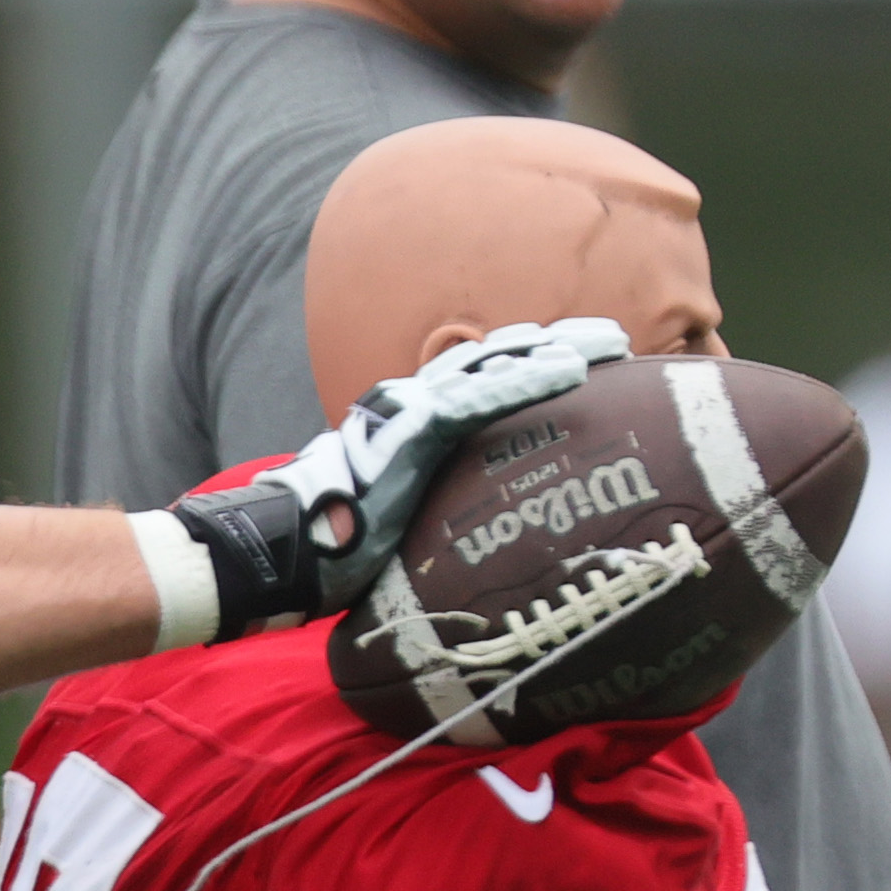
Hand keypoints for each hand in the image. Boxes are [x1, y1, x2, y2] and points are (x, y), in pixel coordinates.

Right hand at [168, 320, 627, 634]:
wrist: (277, 553)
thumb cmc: (322, 549)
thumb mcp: (383, 520)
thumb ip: (417, 511)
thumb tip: (445, 548)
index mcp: (400, 423)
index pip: (474, 381)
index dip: (527, 365)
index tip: (581, 360)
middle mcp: (403, 405)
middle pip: (493, 358)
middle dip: (557, 342)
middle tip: (613, 338)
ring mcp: (407, 414)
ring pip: (495, 365)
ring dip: (559, 350)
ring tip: (613, 343)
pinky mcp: (411, 433)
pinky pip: (482, 399)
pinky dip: (531, 380)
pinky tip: (577, 370)